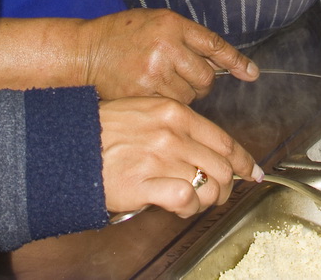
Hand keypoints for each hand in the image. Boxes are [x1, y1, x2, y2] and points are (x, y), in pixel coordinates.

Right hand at [79, 9, 258, 103]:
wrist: (85, 53)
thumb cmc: (123, 35)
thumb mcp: (157, 22)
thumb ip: (187, 38)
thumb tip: (221, 61)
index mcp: (171, 24)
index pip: (213, 44)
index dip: (236, 61)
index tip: (252, 74)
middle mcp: (165, 46)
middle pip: (206, 76)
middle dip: (201, 82)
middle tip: (185, 80)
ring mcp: (154, 72)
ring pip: (191, 95)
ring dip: (185, 95)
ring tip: (163, 84)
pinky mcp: (143, 95)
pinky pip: (173, 107)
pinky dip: (171, 106)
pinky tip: (155, 95)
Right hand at [99, 96, 260, 217]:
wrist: (68, 146)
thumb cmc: (104, 131)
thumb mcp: (145, 113)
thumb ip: (177, 127)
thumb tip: (207, 149)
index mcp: (174, 113)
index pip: (223, 139)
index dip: (243, 160)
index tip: (252, 171)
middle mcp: (171, 133)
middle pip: (222, 166)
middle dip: (226, 186)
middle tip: (216, 195)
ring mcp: (159, 158)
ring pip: (210, 185)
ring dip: (206, 200)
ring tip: (192, 202)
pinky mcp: (145, 183)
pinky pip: (187, 199)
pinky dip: (189, 208)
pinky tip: (178, 207)